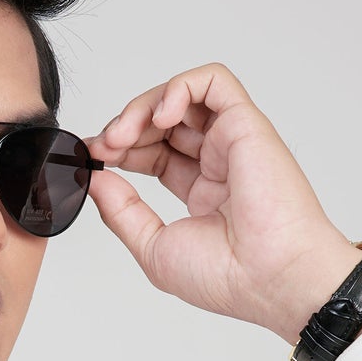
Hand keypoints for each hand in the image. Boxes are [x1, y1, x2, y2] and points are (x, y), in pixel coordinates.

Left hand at [82, 62, 361, 341]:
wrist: (268, 279)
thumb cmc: (227, 277)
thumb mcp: (154, 247)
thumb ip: (122, 212)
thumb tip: (96, 179)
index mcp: (203, 192)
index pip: (153, 153)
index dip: (120, 149)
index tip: (93, 158)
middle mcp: (219, 163)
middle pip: (163, 123)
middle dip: (124, 128)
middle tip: (102, 148)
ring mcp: (233, 142)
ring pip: (182, 97)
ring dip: (142, 108)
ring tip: (120, 135)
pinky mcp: (246, 124)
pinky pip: (213, 82)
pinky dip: (179, 87)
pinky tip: (158, 115)